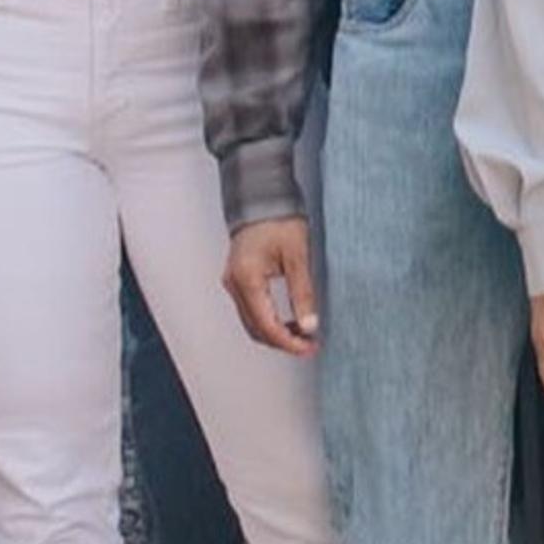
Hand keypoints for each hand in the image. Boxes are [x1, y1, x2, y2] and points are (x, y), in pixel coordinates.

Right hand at [225, 219, 318, 356]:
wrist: (262, 195)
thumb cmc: (279, 218)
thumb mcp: (298, 255)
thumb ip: (302, 293)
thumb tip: (310, 325)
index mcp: (247, 279)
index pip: (267, 325)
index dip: (288, 342)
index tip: (309, 347)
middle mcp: (234, 284)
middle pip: (256, 329)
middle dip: (282, 342)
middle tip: (309, 345)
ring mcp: (232, 282)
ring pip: (252, 322)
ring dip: (275, 333)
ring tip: (303, 334)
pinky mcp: (237, 279)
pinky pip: (250, 310)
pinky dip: (268, 320)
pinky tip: (288, 320)